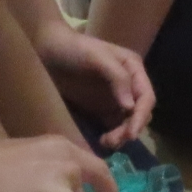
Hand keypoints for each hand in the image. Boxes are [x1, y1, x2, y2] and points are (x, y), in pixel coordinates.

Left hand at [36, 22, 155, 147]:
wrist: (46, 50)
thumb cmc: (72, 49)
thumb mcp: (96, 56)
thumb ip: (117, 77)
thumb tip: (130, 106)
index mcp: (133, 69)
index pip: (146, 97)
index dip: (141, 116)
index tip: (131, 134)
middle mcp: (128, 85)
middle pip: (139, 113)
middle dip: (130, 128)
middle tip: (114, 141)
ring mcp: (114, 98)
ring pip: (127, 123)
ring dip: (121, 135)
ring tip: (106, 143)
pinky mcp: (100, 109)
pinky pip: (112, 126)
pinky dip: (111, 136)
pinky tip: (101, 141)